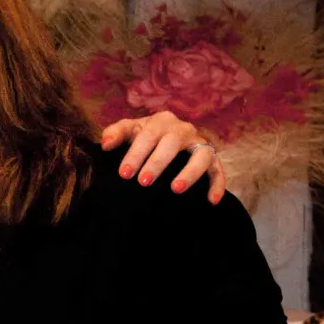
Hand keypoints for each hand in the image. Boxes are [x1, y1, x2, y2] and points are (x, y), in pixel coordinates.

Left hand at [98, 112, 226, 201]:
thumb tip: (105, 144)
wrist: (166, 140)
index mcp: (160, 122)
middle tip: (143, 182)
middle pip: (172, 143)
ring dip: (190, 172)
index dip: (136, 154)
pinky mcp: (212, 159)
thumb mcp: (129, 131)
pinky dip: (217, 184)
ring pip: (200, 155)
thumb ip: (115, 133)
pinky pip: (218, 170)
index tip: (124, 174)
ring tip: (176, 189)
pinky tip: (211, 201)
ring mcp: (199, 144)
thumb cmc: (144, 137)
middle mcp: (182, 130)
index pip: (148, 135)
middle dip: (157, 162)